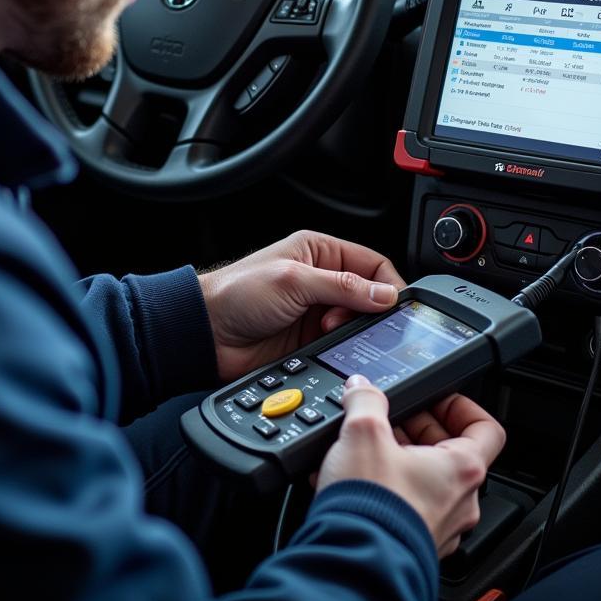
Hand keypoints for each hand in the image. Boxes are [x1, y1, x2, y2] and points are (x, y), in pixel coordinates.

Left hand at [198, 230, 405, 382]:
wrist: (206, 333)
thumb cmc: (237, 294)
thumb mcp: (293, 281)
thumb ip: (341, 286)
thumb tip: (384, 295)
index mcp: (319, 251)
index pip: (372, 263)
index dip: (388, 284)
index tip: (394, 307)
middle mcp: (322, 279)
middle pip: (369, 295)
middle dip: (369, 311)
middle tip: (351, 321)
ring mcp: (318, 312)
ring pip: (358, 323)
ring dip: (353, 332)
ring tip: (330, 332)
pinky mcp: (311, 340)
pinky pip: (342, 345)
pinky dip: (344, 349)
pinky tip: (332, 349)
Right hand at [317, 379, 505, 558]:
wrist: (355, 561)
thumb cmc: (373, 506)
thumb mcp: (363, 432)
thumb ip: (365, 400)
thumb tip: (361, 389)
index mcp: (462, 469)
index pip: (486, 428)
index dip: (460, 406)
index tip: (435, 399)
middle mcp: (460, 501)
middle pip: (451, 452)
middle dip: (416, 430)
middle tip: (389, 420)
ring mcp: (440, 526)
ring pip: (427, 480)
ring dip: (398, 459)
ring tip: (364, 450)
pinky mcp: (415, 543)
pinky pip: (407, 507)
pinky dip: (386, 489)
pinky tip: (353, 480)